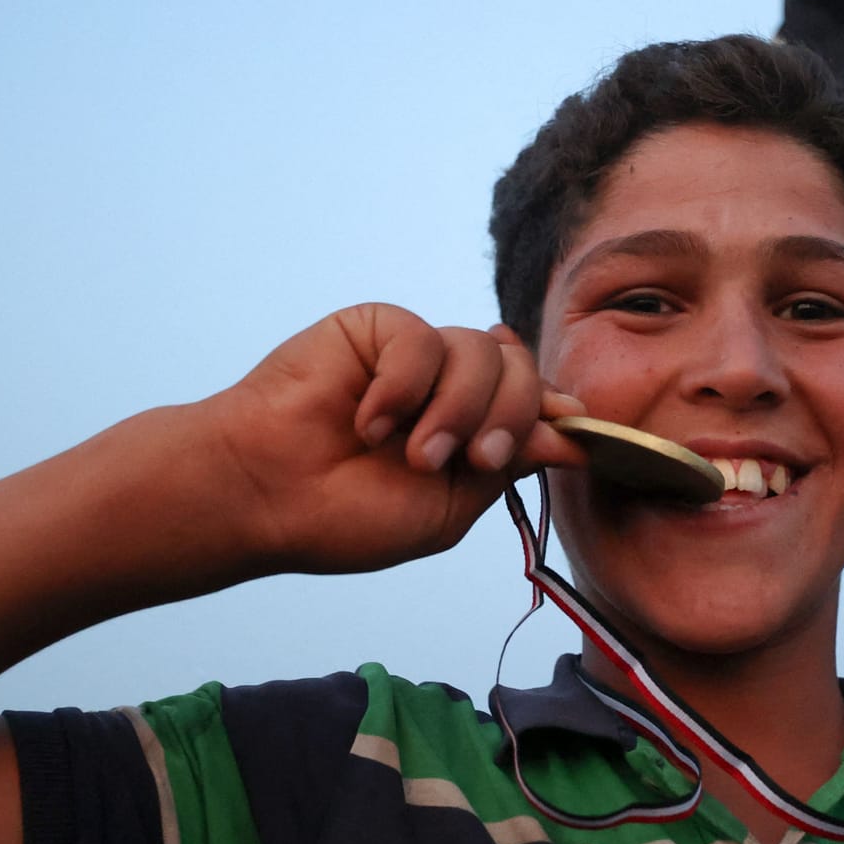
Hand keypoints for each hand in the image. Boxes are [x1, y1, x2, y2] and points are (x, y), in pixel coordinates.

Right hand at [204, 306, 588, 575]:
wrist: (265, 496)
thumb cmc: (347, 515)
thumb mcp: (449, 507)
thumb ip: (510, 464)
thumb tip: (578, 433)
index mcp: (474, 430)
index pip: (541, 403)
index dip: (558, 414)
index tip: (567, 437)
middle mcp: (453, 388)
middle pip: (523, 372)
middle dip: (508, 417)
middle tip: (469, 460)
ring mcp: (417, 356)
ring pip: (482, 351)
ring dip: (455, 409)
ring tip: (411, 452)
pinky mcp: (378, 328)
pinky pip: (423, 338)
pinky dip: (402, 387)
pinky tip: (368, 421)